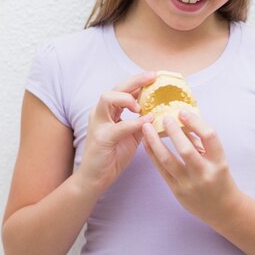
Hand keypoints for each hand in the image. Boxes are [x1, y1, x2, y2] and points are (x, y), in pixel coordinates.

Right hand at [77, 72, 155, 194]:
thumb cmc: (112, 156)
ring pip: (107, 99)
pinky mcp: (101, 139)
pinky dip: (134, 122)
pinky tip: (148, 120)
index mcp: (108, 111)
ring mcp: (98, 124)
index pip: (123, 89)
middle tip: (152, 77)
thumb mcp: (131, 135)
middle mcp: (100, 113)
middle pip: (115, 88)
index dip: (138, 81)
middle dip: (135, 80)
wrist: (95, 179)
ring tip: (142, 105)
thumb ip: (141, 122)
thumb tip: (159, 112)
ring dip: (127, 97)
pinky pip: (118, 126)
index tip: (155, 76)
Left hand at [142, 109, 241, 225]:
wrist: (223, 209)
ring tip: (146, 128)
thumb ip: (201, 142)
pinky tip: (146, 142)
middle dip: (173, 131)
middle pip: (186, 149)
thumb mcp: (217, 159)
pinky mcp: (177, 191)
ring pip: (168, 160)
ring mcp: (189, 184)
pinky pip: (161, 170)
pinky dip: (152, 154)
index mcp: (219, 162)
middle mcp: (204, 173)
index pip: (209, 137)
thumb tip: (182, 121)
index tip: (183, 112)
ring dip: (155, 142)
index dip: (195, 122)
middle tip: (164, 117)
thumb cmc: (220, 178)